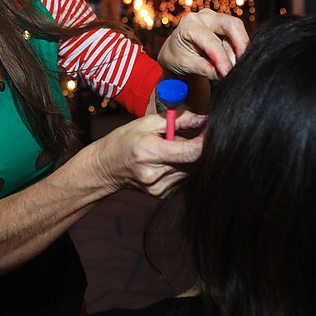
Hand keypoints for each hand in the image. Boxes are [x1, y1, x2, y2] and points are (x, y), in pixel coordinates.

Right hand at [88, 111, 204, 196]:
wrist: (106, 167)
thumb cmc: (125, 140)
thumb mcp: (147, 122)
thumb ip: (178, 120)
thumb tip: (204, 119)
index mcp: (150, 153)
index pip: (191, 152)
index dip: (206, 142)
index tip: (209, 131)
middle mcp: (155, 175)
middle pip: (194, 163)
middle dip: (197, 148)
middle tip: (188, 136)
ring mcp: (159, 188)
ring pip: (191, 171)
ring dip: (189, 158)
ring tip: (172, 149)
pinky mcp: (163, 195)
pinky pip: (184, 179)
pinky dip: (182, 167)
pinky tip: (169, 161)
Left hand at [157, 9, 248, 80]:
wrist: (175, 51)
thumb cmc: (177, 56)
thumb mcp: (186, 65)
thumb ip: (205, 69)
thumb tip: (224, 74)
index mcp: (190, 25)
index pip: (211, 40)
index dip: (221, 58)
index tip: (227, 73)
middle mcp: (205, 17)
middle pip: (232, 25)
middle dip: (241, 45)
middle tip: (243, 65)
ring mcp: (217, 19)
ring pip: (238, 31)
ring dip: (238, 51)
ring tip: (230, 68)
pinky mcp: (226, 26)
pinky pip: (238, 36)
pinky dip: (238, 50)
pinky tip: (231, 62)